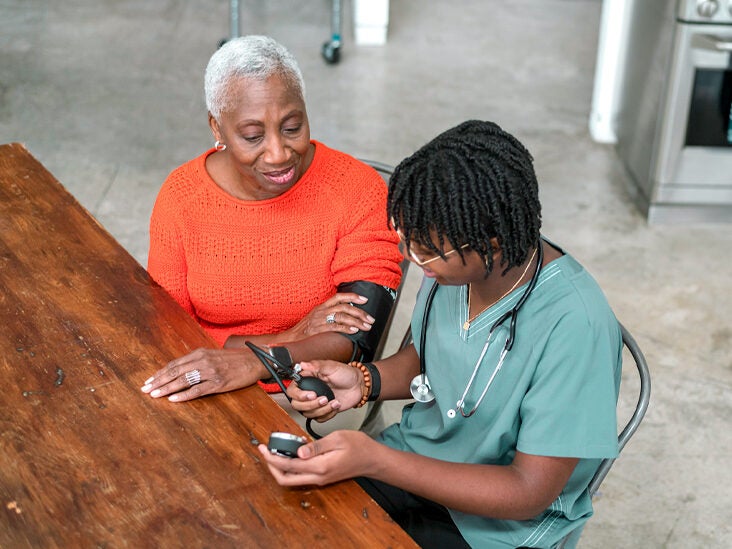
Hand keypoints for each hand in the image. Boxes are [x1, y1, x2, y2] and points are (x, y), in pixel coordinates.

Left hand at [140, 347, 264, 401]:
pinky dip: (184, 395)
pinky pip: (198, 389)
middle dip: (159, 381)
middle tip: (146, 389)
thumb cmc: (234, 360)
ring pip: (184, 380)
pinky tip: (173, 399)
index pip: (175, 364)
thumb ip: (197, 361)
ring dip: (167, 388)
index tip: (149, 381)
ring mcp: (211, 372)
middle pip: (176, 371)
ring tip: (155, 394)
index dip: (161, 373)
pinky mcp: (218, 383)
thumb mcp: (213, 356)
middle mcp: (203, 360)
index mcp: (200, 353)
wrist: (255, 360)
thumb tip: (180, 371)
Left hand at [257, 430, 376, 486]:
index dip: (272, 458)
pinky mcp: (322, 477)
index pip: (289, 466)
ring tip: (277, 450)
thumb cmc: (358, 446)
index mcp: (320, 467)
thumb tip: (298, 453)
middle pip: (286, 479)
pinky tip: (294, 451)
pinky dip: (292, 466)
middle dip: (271, 467)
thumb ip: (316, 446)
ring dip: (281, 467)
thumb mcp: (337, 438)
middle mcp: (318, 477)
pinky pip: (301, 475)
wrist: (373, 460)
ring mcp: (320, 479)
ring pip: (292, 479)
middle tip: (265, 451)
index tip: (263, 448)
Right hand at [283, 292, 374, 340]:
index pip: (339, 297)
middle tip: (370, 319)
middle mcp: (321, 311)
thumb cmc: (305, 329)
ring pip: (342, 316)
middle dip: (360, 313)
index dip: (353, 297)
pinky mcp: (318, 329)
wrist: (291, 338)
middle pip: (344, 307)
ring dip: (356, 321)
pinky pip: (335, 327)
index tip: (365, 300)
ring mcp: (319, 319)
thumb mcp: (316, 317)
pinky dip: (346, 329)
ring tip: (366, 326)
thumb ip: (329, 314)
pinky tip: (354, 331)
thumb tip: (346, 314)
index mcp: (322, 306)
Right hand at [288, 360, 363, 420]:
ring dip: (322, 409)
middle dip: (311, 404)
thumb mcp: (332, 366)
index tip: (310, 394)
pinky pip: (318, 419)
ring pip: (308, 413)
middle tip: (324, 399)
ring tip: (333, 401)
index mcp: (308, 379)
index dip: (298, 395)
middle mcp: (309, 391)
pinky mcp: (323, 411)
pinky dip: (328, 414)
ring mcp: (315, 402)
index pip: (292, 390)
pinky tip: (335, 405)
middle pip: (297, 405)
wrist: (358, 385)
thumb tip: (302, 364)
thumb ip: (316, 366)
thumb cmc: (346, 374)